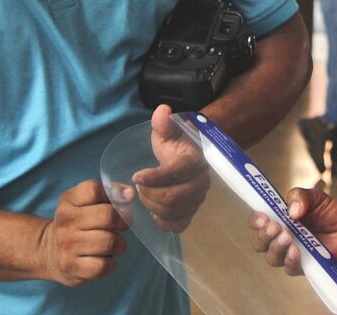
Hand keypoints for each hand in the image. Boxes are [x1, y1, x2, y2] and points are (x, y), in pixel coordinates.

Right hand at [38, 179, 128, 286]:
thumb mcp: (84, 202)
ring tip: (114, 243)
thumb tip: (130, 194)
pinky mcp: (72, 268)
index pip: (94, 190)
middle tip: (122, 225)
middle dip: (122, 221)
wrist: (49, 253)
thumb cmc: (77, 223)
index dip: (116, 194)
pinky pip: (104, 265)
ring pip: (110, 242)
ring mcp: (67, 246)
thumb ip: (109, 193)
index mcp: (68, 200)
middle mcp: (65, 221)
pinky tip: (105, 259)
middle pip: (108, 216)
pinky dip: (111, 263)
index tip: (123, 202)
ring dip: (119, 244)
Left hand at [131, 104, 209, 231]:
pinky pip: (180, 225)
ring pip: (174, 211)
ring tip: (143, 195)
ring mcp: (198, 198)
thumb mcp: (168, 130)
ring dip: (152, 206)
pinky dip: (164, 222)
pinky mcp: (193, 211)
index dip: (155, 177)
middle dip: (150, 194)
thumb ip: (164, 123)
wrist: (191, 154)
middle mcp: (201, 181)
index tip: (135, 176)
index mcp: (195, 160)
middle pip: (174, 197)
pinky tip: (154, 213)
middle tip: (137, 186)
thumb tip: (162, 111)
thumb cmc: (176, 142)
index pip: (176, 172)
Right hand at [249, 187, 336, 274]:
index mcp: (280, 218)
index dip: (256, 220)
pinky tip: (297, 250)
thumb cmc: (332, 212)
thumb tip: (292, 210)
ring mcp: (291, 253)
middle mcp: (281, 237)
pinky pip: (290, 268)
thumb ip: (301, 196)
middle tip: (276, 226)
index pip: (259, 222)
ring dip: (276, 247)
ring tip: (288, 236)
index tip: (263, 217)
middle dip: (264, 235)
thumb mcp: (316, 197)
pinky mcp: (304, 266)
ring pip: (272, 257)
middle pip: (260, 243)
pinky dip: (290, 260)